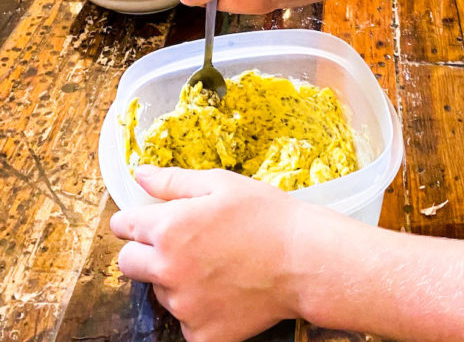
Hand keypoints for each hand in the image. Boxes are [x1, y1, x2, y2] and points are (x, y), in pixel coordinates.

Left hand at [110, 166, 312, 341]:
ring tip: (215, 264)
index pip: (123, 227)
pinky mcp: (201, 335)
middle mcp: (168, 270)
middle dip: (145, 251)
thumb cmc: (266, 215)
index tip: (149, 220)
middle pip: (128, 264)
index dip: (135, 220)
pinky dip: (199, 308)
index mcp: (169, 229)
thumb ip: (173, 181)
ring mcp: (184, 307)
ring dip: (175, 280)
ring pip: (160, 292)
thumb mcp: (221, 183)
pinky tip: (225, 289)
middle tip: (182, 243)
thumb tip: (139, 174)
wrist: (304, 260)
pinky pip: (186, 321)